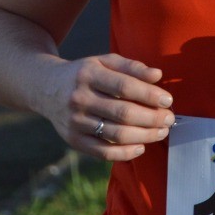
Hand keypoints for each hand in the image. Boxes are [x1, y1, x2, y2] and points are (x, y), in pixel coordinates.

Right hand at [42, 53, 174, 161]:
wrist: (46, 87)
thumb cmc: (84, 73)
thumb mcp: (103, 61)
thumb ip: (131, 66)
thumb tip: (157, 75)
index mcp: (88, 74)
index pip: (124, 86)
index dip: (149, 95)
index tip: (168, 100)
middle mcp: (79, 98)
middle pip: (122, 113)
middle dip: (152, 118)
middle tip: (169, 119)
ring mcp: (74, 121)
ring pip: (115, 134)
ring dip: (144, 136)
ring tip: (161, 132)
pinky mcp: (72, 140)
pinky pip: (103, 152)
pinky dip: (125, 153)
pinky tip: (141, 147)